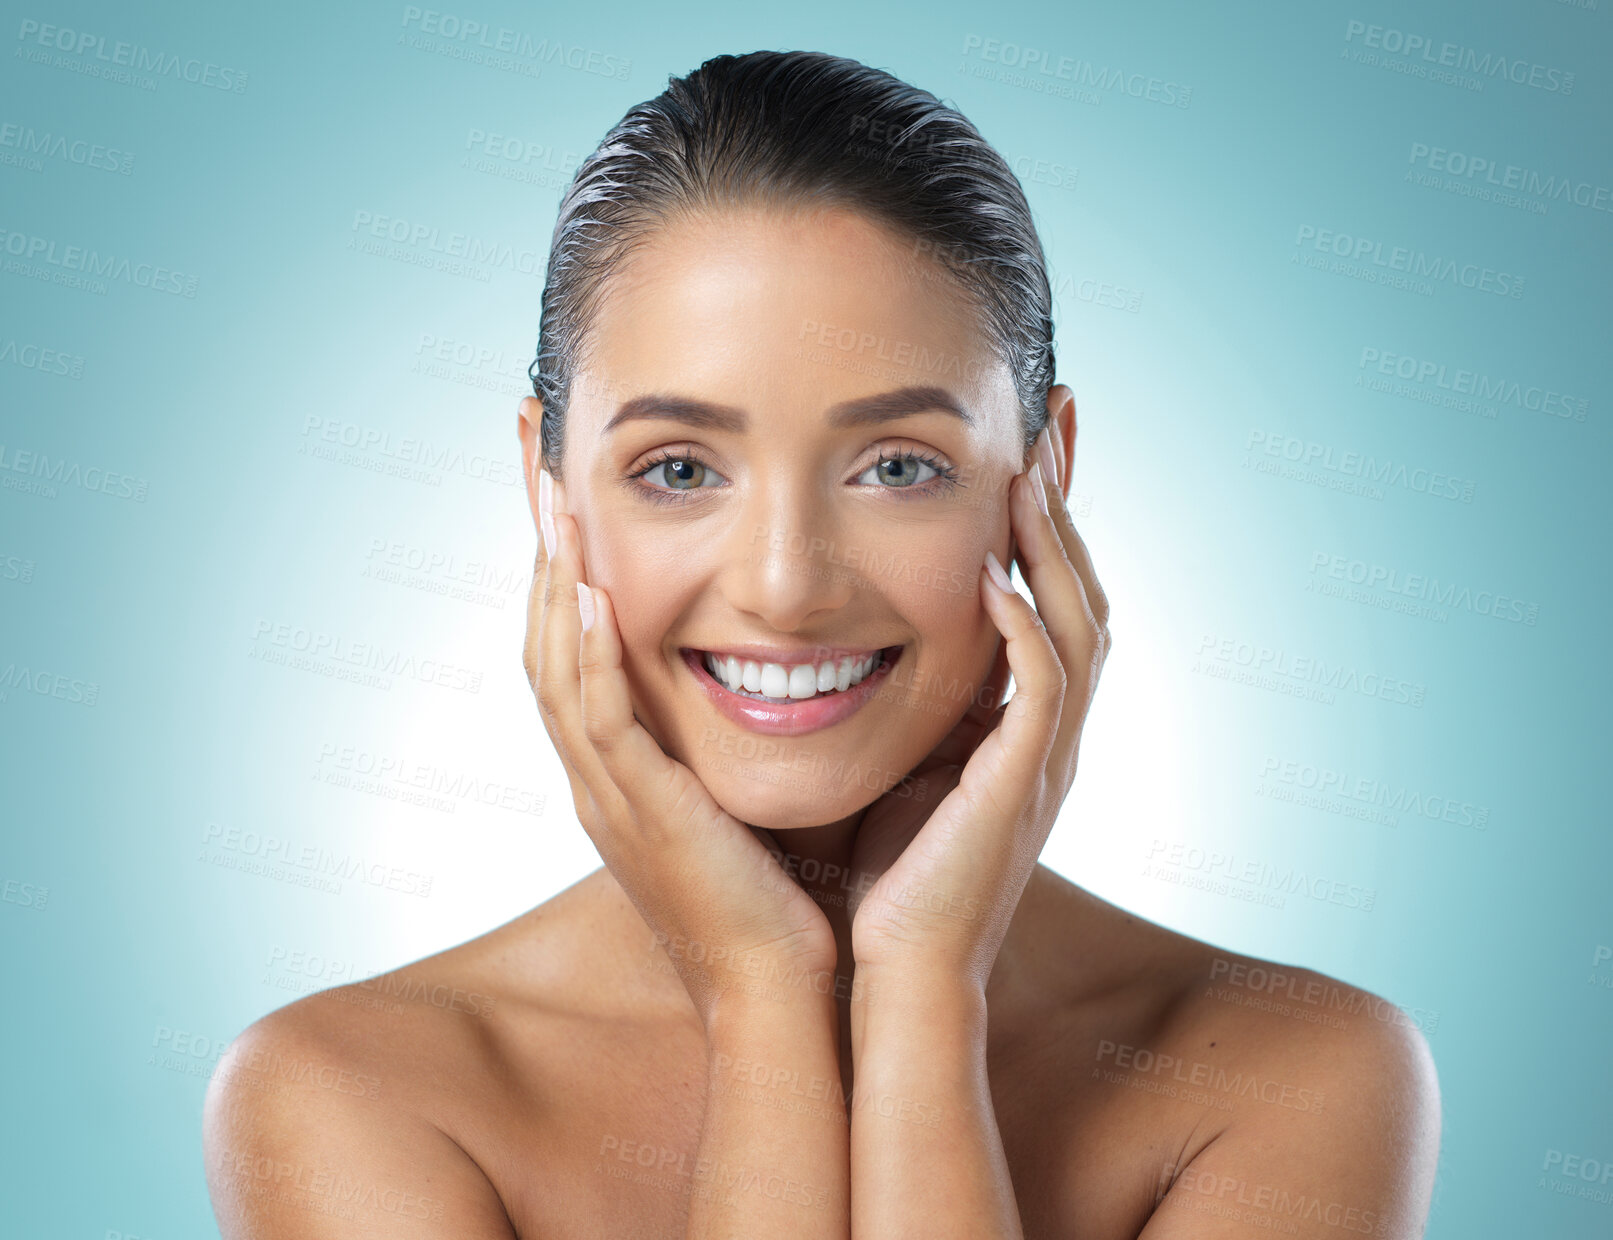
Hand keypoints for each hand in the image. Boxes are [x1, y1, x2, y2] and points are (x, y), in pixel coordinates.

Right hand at [523, 472, 836, 1022]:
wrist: (777, 987)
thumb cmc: (775, 895)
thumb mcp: (737, 794)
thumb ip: (728, 731)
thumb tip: (770, 668)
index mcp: (616, 766)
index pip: (569, 643)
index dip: (560, 561)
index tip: (564, 484)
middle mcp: (594, 773)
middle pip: (541, 635)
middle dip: (537, 542)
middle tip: (530, 453)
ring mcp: (606, 793)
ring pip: (553, 666)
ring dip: (550, 576)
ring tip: (551, 494)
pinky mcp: (638, 812)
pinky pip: (596, 717)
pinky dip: (584, 649)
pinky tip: (586, 586)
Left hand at [847, 430, 1110, 987]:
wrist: (897, 974)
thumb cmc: (886, 878)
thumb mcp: (903, 767)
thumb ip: (910, 704)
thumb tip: (858, 639)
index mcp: (1019, 725)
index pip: (1046, 598)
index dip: (1043, 523)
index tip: (1024, 447)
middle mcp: (1047, 733)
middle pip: (1079, 592)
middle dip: (1065, 508)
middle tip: (1051, 424)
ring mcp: (1044, 760)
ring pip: (1075, 626)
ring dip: (1052, 547)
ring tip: (1024, 474)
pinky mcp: (1020, 787)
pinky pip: (1043, 689)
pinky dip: (1025, 626)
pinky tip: (994, 573)